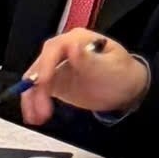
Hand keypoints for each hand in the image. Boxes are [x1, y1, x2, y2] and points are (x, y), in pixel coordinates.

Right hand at [16, 30, 149, 125]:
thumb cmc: (121, 75)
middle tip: (42, 109)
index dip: (45, 65)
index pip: (53, 49)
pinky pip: (36, 91)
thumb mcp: (109, 67)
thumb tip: (71, 46)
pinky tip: (35, 116)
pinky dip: (33, 103)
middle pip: (40, 66)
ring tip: (37, 117)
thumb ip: (88, 59)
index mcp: (77, 39)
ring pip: (34, 81)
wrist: (126, 89)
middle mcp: (61, 50)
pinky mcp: (52, 81)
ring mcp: (54, 66)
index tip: (44, 83)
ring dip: (31, 99)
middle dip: (36, 88)